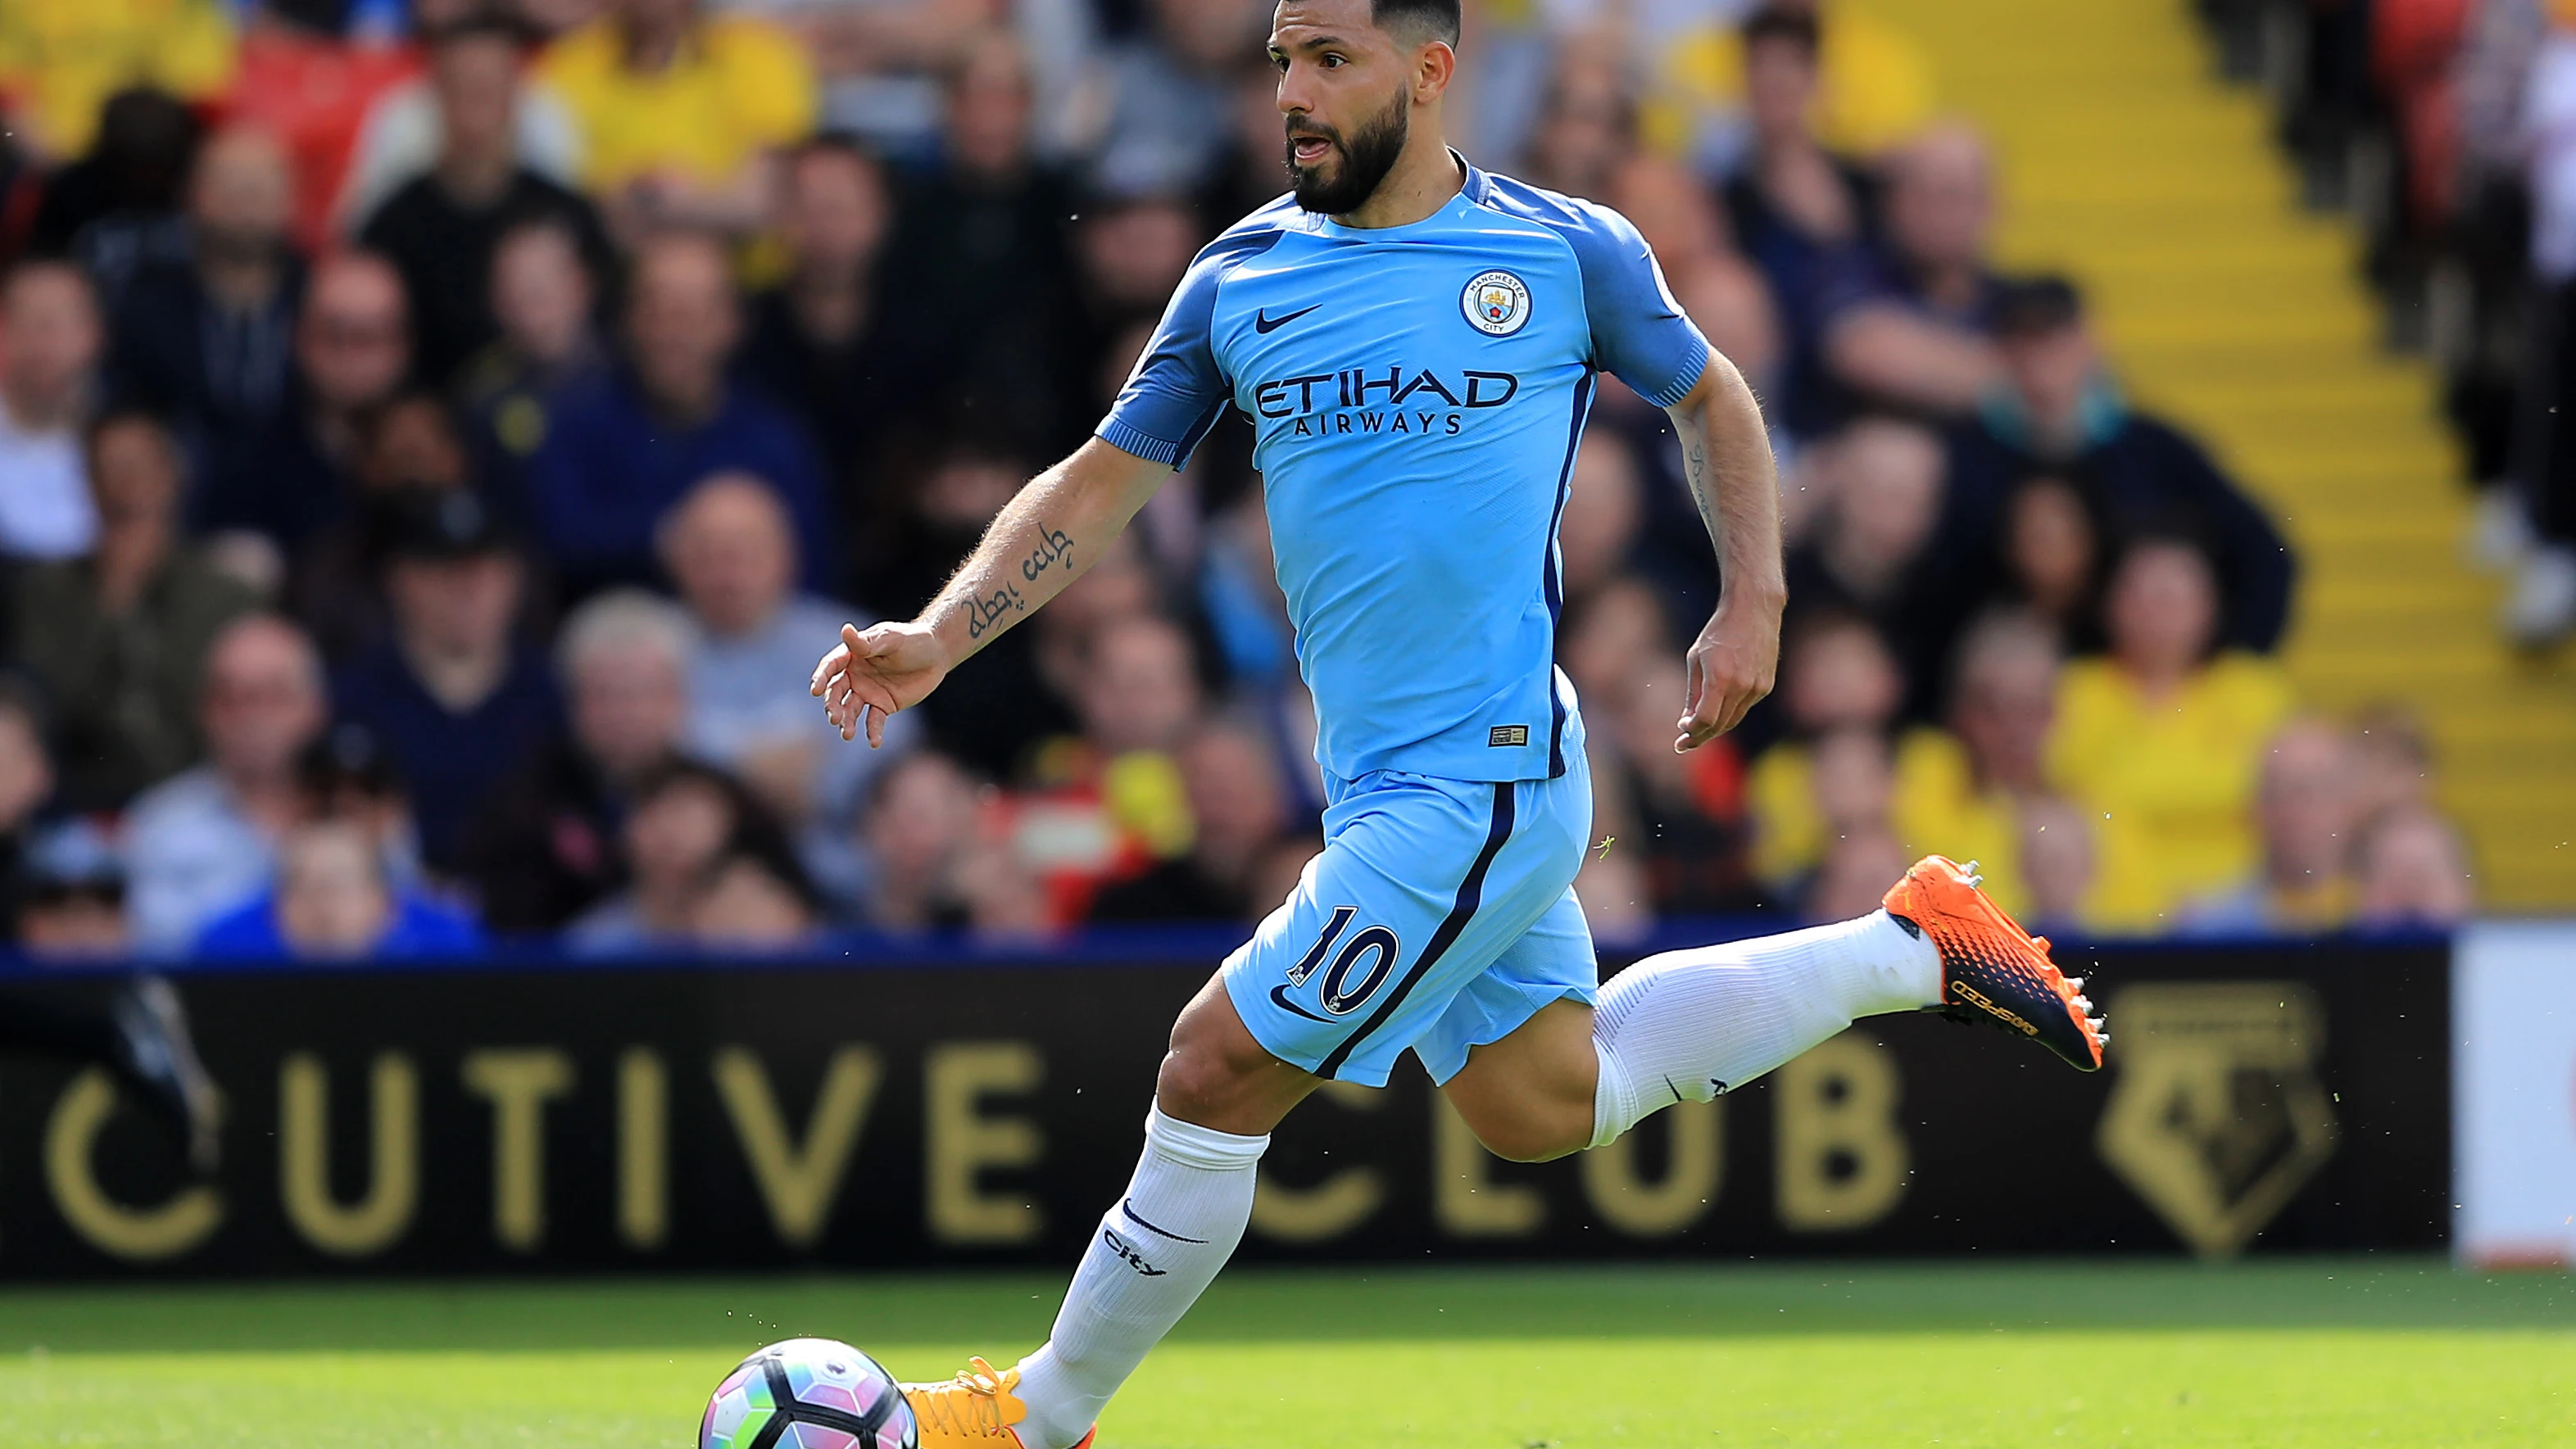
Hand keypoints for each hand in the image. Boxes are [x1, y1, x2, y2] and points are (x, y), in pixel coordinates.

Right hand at [810, 621, 950, 747]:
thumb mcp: (891, 639)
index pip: (831, 667)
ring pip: (851, 709)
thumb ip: (868, 642)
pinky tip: (875, 743)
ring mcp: (867, 692)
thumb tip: (845, 630)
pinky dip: (873, 732)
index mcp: (852, 656)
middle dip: (833, 706)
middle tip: (835, 718)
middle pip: (836, 692)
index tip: (815, 690)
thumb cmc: (912, 640)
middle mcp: (855, 675)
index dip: (822, 678)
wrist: (936, 655)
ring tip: (848, 734)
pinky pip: (874, 721)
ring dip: (847, 722)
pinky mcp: (883, 706)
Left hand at [1675, 593, 1781, 751]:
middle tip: (1684, 743)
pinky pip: (1744, 707)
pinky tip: (1718, 710)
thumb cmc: (1719, 632)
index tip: (1681, 733)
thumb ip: (1693, 693)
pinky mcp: (1766, 686)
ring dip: (1715, 728)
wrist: (1754, 610)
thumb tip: (1687, 721)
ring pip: (1733, 719)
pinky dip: (1730, 713)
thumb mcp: (1696, 659)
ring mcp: (1757, 687)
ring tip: (1697, 731)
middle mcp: (1742, 686)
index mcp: (1720, 678)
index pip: (1706, 719)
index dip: (1692, 731)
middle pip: (1720, 725)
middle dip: (1701, 736)